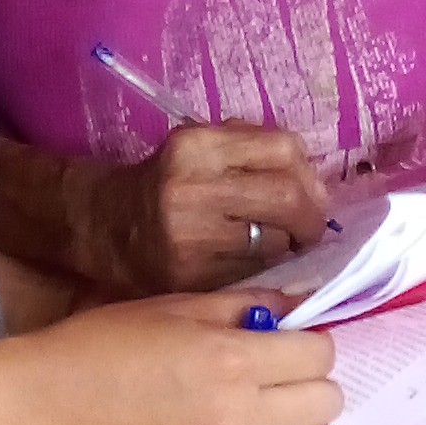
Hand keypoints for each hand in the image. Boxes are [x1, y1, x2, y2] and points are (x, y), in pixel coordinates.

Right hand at [24, 289, 340, 424]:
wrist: (44, 410)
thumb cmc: (103, 344)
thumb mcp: (175, 307)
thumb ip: (244, 306)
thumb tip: (299, 306)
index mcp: (231, 362)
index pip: (320, 355)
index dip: (309, 340)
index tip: (286, 336)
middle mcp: (239, 418)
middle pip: (326, 403)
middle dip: (309, 379)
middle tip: (275, 368)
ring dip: (291, 419)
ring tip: (253, 402)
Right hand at [70, 124, 330, 294]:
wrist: (108, 227)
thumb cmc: (168, 182)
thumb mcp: (203, 146)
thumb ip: (257, 149)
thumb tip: (317, 184)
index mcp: (197, 145)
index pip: (284, 149)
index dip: (309, 174)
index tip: (311, 193)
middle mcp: (191, 189)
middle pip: (287, 198)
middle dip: (312, 217)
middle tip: (311, 229)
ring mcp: (190, 239)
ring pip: (276, 243)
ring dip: (287, 247)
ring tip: (276, 244)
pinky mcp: (190, 279)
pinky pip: (253, 275)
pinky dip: (264, 271)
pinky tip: (250, 263)